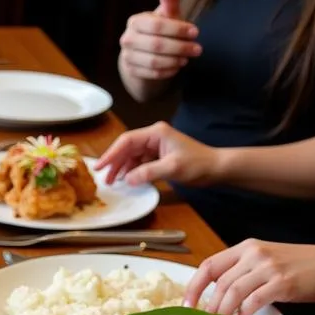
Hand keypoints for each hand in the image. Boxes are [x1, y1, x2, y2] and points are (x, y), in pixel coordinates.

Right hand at [96, 121, 217, 185]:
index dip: (111, 154)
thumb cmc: (198, 164)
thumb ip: (148, 172)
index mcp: (156, 133)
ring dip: (121, 168)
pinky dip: (131, 171)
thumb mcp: (172, 168)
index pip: (127, 141)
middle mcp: (153, 137)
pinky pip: (139, 162)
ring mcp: (155, 146)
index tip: (99, 167)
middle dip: (114, 162)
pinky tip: (126, 180)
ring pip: (131, 156)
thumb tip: (127, 179)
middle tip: (104, 178)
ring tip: (112, 182)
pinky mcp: (158, 156)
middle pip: (126, 148)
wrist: (215, 168)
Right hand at [119, 0, 200, 80]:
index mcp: (135, 22)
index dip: (178, 29)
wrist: (143, 54)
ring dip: (175, 60)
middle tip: (198, 49)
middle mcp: (127, 39)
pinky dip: (168, 71)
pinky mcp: (131, 72)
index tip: (196, 32)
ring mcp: (127, 57)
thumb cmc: (160, 31)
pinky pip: (151, 74)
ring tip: (188, 58)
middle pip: (156, 45)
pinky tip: (177, 66)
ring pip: (154, 61)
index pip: (157, 25)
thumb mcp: (167, 15)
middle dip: (180, 47)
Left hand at [183, 240, 314, 314]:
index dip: (193, 287)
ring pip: (232, 293)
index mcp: (245, 248)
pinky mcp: (281, 283)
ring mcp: (268, 268)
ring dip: (223, 311)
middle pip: (219, 283)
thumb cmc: (295, 265)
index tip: (186, 305)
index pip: (208, 266)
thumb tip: (214, 294)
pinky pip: (253, 300)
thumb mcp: (263, 259)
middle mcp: (254, 254)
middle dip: (209, 306)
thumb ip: (240, 270)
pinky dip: (244, 312)